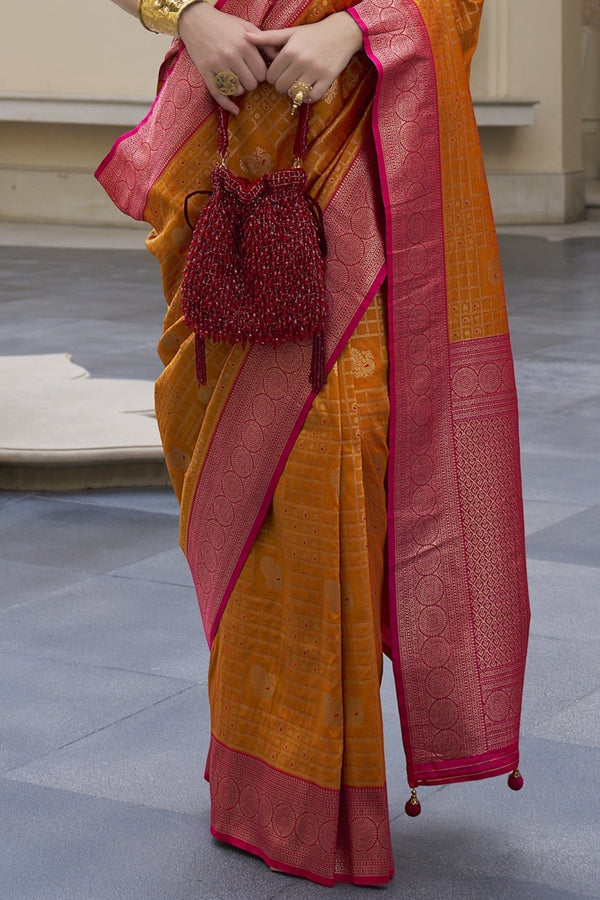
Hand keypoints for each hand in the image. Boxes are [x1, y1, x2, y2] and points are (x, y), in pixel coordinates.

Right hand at [178, 4, 269, 112]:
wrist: (196, 20)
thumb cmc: (225, 24)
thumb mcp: (247, 27)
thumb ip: (264, 42)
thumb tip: (281, 57)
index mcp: (244, 44)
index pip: (262, 73)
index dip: (262, 75)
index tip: (257, 71)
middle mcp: (231, 56)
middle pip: (252, 84)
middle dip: (252, 82)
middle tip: (247, 75)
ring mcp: (217, 65)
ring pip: (238, 91)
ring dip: (240, 88)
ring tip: (238, 80)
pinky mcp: (206, 72)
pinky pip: (219, 95)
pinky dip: (229, 105)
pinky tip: (236, 109)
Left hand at [245, 12, 362, 101]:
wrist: (341, 32)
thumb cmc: (312, 33)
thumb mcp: (290, 33)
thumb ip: (267, 38)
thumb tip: (245, 36)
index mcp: (289, 51)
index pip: (271, 76)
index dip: (273, 78)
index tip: (279, 74)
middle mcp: (301, 61)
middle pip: (281, 87)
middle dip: (282, 86)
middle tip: (288, 80)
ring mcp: (315, 71)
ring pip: (295, 93)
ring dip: (294, 92)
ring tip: (297, 84)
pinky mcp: (327, 79)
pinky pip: (312, 97)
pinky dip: (308, 98)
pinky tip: (307, 90)